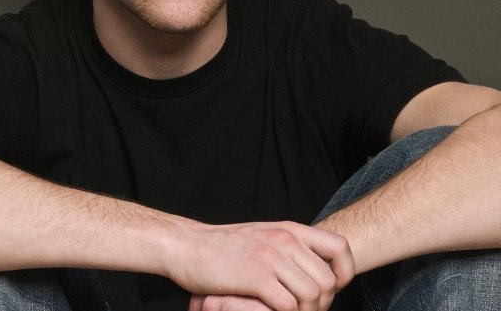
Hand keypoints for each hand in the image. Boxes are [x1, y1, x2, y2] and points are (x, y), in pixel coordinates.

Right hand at [171, 220, 353, 310]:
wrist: (188, 246)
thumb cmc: (224, 247)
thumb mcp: (264, 236)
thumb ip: (290, 247)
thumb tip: (319, 271)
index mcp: (290, 229)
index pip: (339, 246)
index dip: (344, 272)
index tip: (332, 288)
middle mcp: (285, 240)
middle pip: (328, 281)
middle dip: (321, 303)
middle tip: (302, 309)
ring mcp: (271, 257)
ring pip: (312, 295)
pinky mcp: (256, 276)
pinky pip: (288, 306)